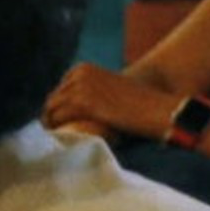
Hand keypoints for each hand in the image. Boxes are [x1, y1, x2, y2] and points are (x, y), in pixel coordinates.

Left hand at [43, 63, 176, 142]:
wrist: (158, 108)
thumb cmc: (136, 104)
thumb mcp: (108, 90)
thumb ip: (90, 94)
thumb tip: (69, 114)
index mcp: (83, 69)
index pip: (58, 91)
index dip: (57, 109)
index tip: (58, 125)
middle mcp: (79, 74)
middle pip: (52, 100)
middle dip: (52, 118)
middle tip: (55, 137)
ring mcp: (80, 87)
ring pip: (51, 109)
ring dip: (52, 125)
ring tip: (58, 142)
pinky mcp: (83, 102)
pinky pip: (58, 117)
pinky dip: (57, 129)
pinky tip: (62, 140)